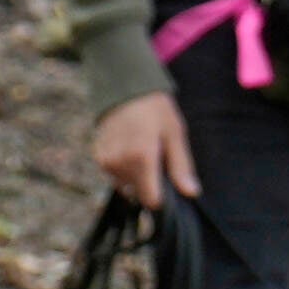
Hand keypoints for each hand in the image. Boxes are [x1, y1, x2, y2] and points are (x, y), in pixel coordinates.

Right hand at [89, 90, 194, 210]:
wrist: (124, 88)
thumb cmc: (155, 110)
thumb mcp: (175, 135)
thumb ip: (181, 167)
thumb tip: (191, 193)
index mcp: (141, 159)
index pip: (151, 200)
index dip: (165, 197)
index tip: (171, 186)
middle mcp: (119, 163)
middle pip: (139, 193)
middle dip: (152, 183)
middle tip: (159, 159)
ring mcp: (105, 161)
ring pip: (127, 185)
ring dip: (138, 176)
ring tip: (145, 151)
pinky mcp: (98, 157)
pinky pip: (115, 175)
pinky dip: (125, 168)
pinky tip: (131, 149)